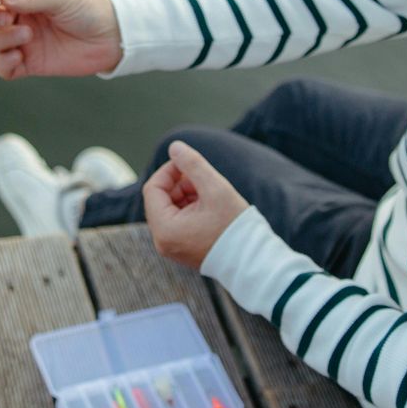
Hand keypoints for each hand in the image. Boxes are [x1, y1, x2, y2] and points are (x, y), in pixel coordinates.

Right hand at [0, 0, 123, 79]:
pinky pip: (4, 67)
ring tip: (27, 36)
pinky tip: (18, 58)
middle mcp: (22, 15)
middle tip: (7, 19)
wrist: (113, 37)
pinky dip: (4, 64)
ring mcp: (24, 39)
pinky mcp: (30, 62)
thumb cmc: (89, 8)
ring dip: (2, 39)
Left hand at [142, 140, 249, 269]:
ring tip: (210, 194)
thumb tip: (174, 146)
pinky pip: (178, 221)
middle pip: (160, 199)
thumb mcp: (214, 188)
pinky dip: (191, 208)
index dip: (169, 170)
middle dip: (180, 183)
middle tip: (204, 179)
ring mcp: (172, 247)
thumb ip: (193, 164)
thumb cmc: (235, 226)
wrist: (253, 261)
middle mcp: (163, 241)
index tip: (189, 163)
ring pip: (170, 208)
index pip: (153, 188)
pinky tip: (211, 206)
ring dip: (187, 194)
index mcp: (165, 229)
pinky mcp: (182, 249)